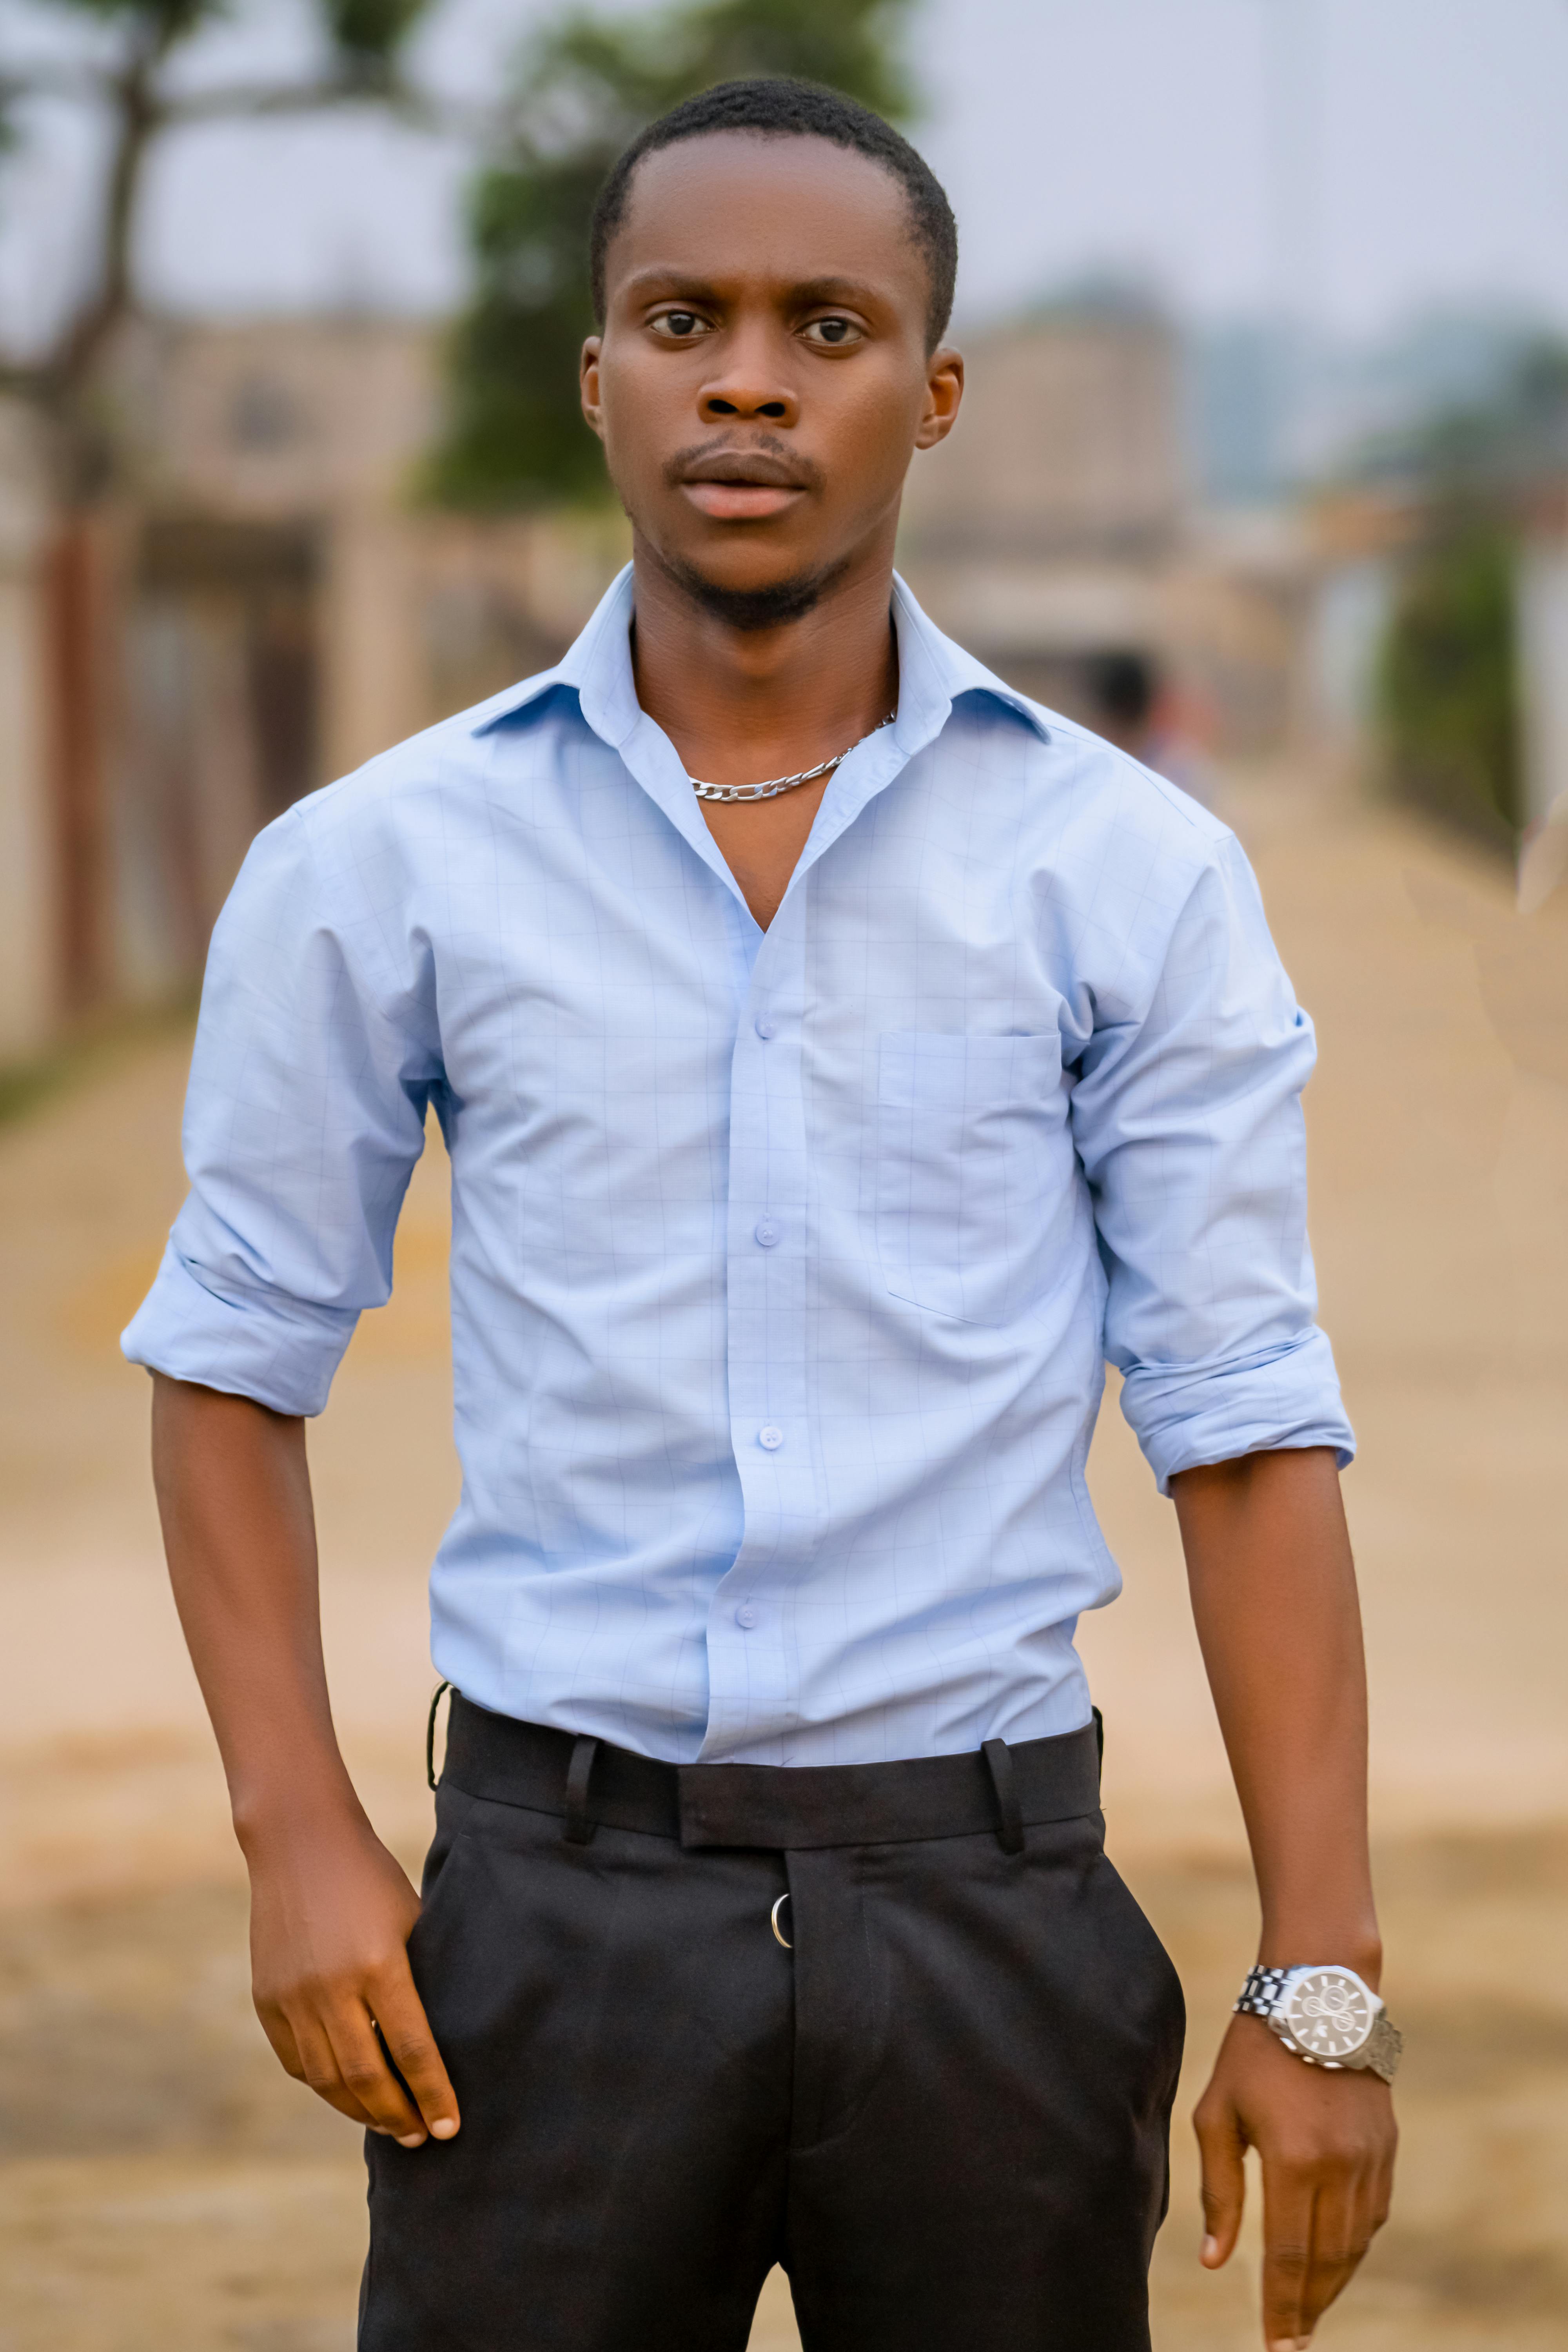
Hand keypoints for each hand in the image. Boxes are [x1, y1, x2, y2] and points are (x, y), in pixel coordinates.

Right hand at [246, 1810, 460, 2148]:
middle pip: (366, 2076)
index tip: (449, 2129)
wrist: (301, 1844)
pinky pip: (296, 2060)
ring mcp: (293, 1996)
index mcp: (380, 1964)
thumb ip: (419, 1982)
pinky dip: (323, 2084)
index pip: (412, 2049)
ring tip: (388, 2124)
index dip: (433, 2095)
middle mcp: (331, 1987)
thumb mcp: (410, 1922)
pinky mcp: (266, 1999)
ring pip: (326, 2079)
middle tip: (419, 2136)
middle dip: (397, 2115)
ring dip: (359, 2110)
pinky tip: (346, 2093)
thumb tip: (436, 2047)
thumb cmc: (373, 1879)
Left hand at [1194, 2011, 1395, 2348]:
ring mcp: (1371, 2159)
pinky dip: (1354, 2246)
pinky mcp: (1387, 2147)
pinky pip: (1373, 2215)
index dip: (1281, 2307)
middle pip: (1327, 2261)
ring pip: (1355, 2244)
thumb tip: (1214, 2261)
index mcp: (1293, 2160)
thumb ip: (1218, 2190)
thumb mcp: (1218, 2112)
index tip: (1277, 2347)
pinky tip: (1335, 2260)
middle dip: (1308, 2308)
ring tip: (1308, 2310)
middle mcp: (1340, 2167)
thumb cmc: (1254, 2050)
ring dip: (1333, 2282)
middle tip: (1293, 2343)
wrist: (1318, 1995)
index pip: (1287, 2257)